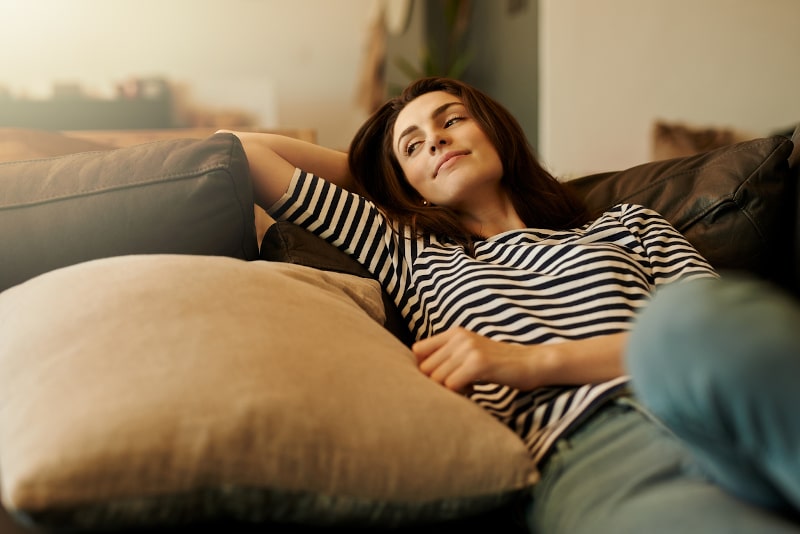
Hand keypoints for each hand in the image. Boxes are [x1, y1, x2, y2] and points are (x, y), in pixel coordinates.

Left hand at [412, 327, 536, 391]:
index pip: (417, 351)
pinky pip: (451, 384)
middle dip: (435, 384)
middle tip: (456, 387)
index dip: (423, 369)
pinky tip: (473, 390)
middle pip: (425, 368)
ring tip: (467, 388)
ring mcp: (468, 349)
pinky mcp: (478, 363)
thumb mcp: (469, 353)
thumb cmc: (498, 364)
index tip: (439, 379)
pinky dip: (458, 393)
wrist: (531, 363)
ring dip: (448, 390)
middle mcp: (458, 337)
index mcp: (453, 333)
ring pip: (436, 378)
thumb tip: (419, 372)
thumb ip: (446, 357)